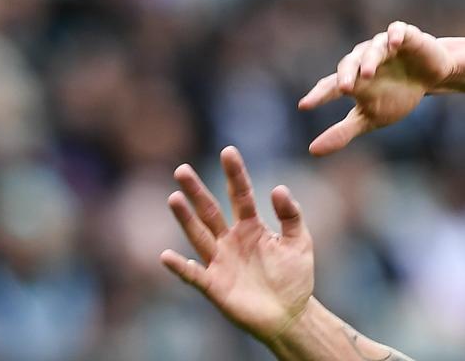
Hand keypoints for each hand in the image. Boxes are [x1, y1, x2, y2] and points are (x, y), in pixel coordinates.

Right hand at [160, 146, 314, 342]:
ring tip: (174, 197)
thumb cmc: (294, 276)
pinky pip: (194, 275)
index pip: (240, 194)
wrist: (290, 313)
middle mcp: (231, 240)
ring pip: (199, 235)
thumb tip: (278, 188)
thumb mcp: (299, 241)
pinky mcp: (214, 286)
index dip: (235, 174)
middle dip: (197, 191)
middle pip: (210, 211)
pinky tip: (165, 255)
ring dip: (185, 218)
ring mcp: (220, 262)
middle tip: (182, 169)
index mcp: (252, 227)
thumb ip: (291, 215)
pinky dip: (180, 267)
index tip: (228, 151)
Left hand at [298, 21, 455, 155]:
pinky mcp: (406, 36)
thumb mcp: (370, 119)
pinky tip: (393, 43)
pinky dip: (394, 35)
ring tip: (367, 74)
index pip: (331, 85)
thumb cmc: (396, 97)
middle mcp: (364, 59)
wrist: (430, 77)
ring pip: (372, 49)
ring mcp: (384, 46)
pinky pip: (397, 30)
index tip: (304, 106)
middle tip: (343, 88)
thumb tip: (312, 151)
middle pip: (350, 63)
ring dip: (369, 60)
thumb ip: (343, 132)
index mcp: (353, 78)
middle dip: (346, 74)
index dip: (319, 95)